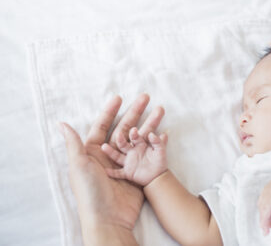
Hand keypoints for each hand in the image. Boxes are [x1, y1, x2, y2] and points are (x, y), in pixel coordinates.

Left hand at [59, 94, 163, 240]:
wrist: (108, 218)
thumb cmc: (90, 191)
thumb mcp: (78, 166)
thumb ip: (73, 144)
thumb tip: (62, 124)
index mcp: (93, 152)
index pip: (102, 126)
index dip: (111, 111)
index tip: (120, 97)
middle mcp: (109, 155)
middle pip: (123, 128)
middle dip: (134, 112)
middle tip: (145, 98)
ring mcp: (124, 162)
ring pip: (138, 137)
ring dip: (149, 124)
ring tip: (160, 110)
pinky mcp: (136, 171)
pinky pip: (146, 152)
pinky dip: (154, 141)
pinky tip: (162, 132)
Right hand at [101, 127, 167, 185]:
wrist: (158, 176)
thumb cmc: (159, 161)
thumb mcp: (161, 151)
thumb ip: (159, 142)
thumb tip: (155, 134)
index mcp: (139, 144)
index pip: (135, 137)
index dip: (134, 134)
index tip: (134, 130)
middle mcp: (131, 151)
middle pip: (123, 144)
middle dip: (120, 140)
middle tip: (118, 135)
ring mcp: (128, 161)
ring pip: (117, 156)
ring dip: (110, 152)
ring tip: (104, 147)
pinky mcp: (127, 172)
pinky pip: (118, 173)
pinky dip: (112, 173)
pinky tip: (106, 171)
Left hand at [258, 173, 270, 235]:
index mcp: (267, 190)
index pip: (263, 203)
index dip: (265, 212)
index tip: (270, 220)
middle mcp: (265, 193)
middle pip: (261, 208)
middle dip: (264, 219)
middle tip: (268, 228)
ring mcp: (267, 196)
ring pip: (262, 212)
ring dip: (264, 223)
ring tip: (267, 231)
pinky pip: (266, 214)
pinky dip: (265, 221)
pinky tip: (266, 227)